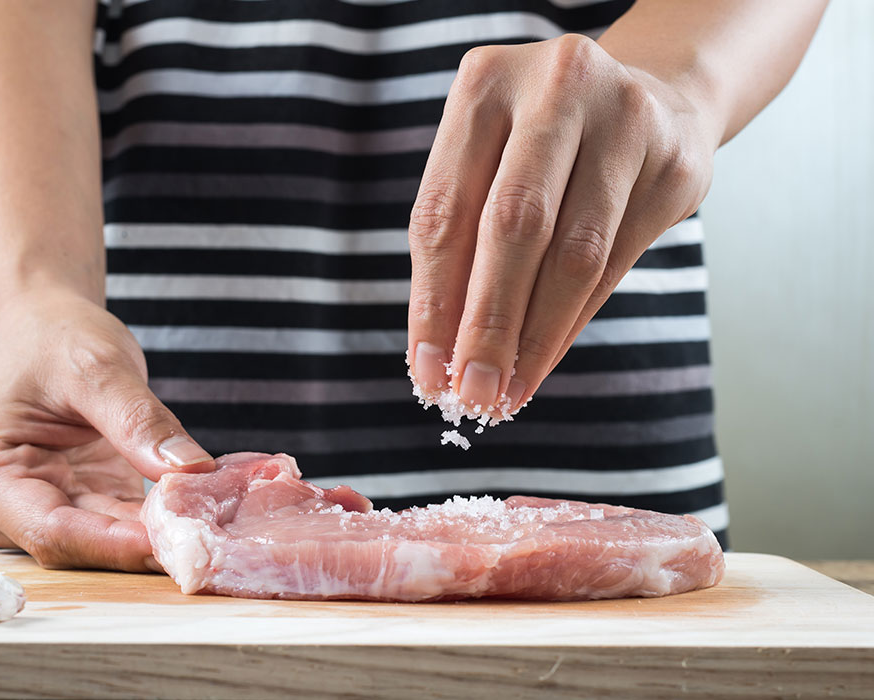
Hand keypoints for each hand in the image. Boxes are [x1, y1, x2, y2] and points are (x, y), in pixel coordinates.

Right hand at [0, 290, 214, 570]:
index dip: (113, 545)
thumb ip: (140, 420)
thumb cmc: (56, 339)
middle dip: (142, 547)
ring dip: (158, 539)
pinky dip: (162, 523)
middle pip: (80, 546)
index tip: (171, 546)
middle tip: (210, 545)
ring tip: (215, 531)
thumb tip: (190, 469)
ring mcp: (43, 509)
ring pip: (107, 544)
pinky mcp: (82, 504)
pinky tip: (204, 516)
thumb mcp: (99, 368)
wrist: (49, 326)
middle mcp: (5, 506)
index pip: (52, 530)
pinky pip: (124, 526)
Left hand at [407, 34, 718, 416]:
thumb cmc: (541, 147)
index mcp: (485, 85)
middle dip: (488, 323)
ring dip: (535, 336)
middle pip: (514, 225)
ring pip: (574, 253)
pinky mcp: (674, 163)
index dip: (433, 299)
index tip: (426, 368)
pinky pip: (616, 263)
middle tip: (472, 393)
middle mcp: (557, 89)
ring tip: (508, 389)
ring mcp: (626, 120)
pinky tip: (545, 359)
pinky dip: (573, 322)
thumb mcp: (486, 166)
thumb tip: (438, 356)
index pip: (446, 210)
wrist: (650, 100)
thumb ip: (459, 245)